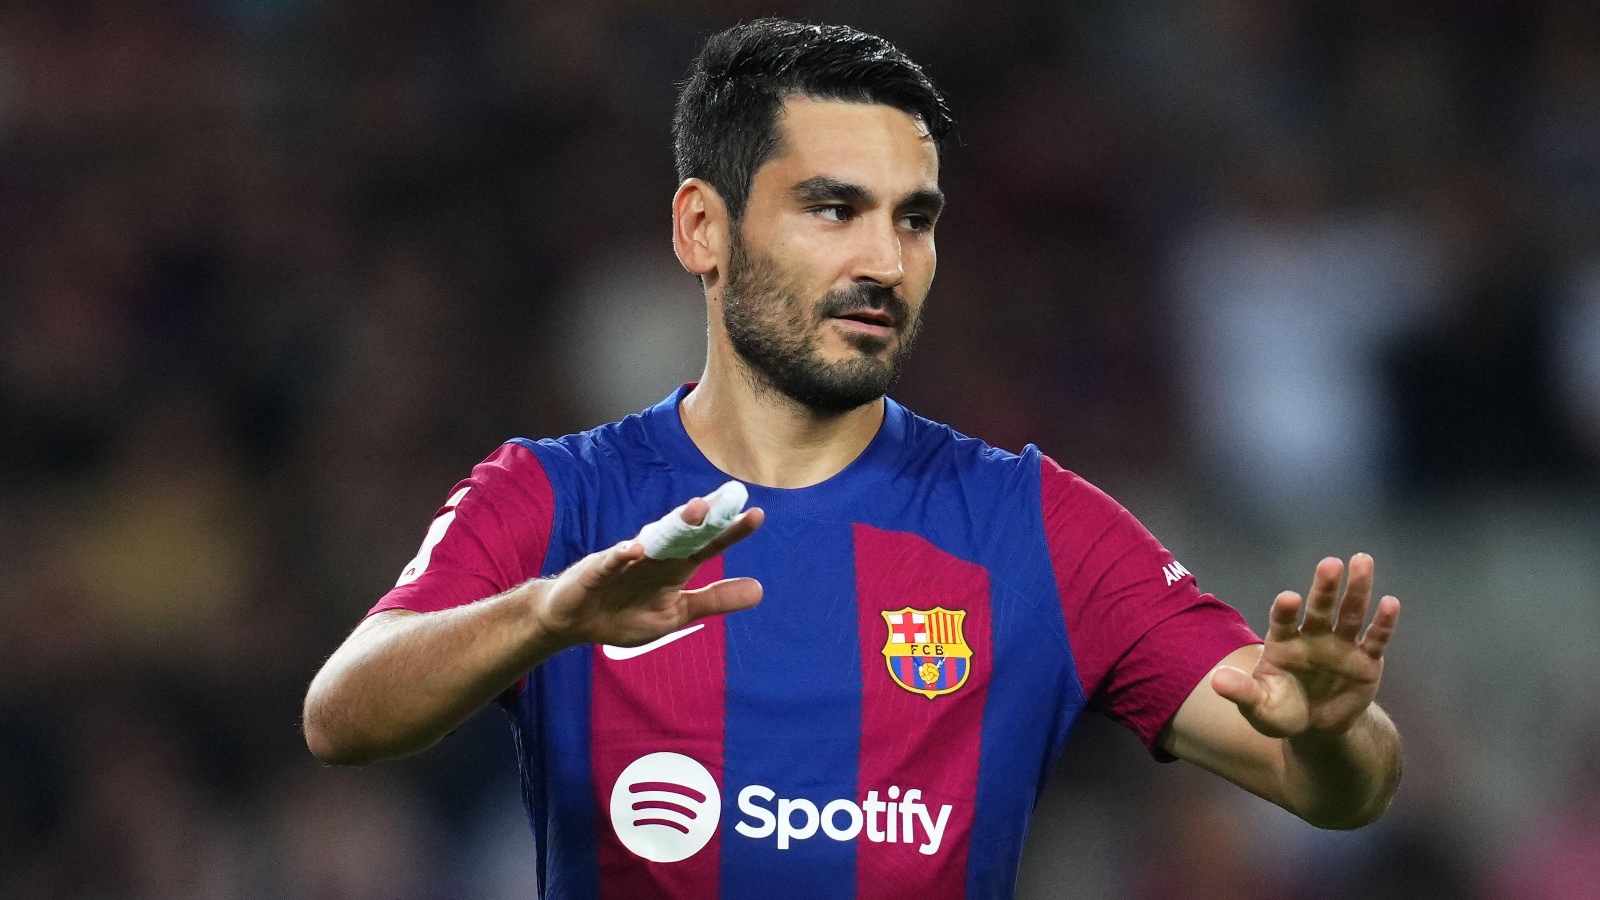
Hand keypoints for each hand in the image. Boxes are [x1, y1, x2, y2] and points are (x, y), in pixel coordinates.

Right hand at [532, 495, 764, 648]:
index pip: (707, 545)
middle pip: (685, 533)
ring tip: (697, 509)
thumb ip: (715, 599)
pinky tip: (635, 549)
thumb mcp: (677, 613)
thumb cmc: (627, 613)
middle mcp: (655, 556)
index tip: (757, 514)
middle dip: (706, 517)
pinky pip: (611, 561)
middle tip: (730, 496)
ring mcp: (625, 561)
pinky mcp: (597, 571)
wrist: (575, 622)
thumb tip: (760, 590)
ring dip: (674, 525)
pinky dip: (621, 555)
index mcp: (675, 566)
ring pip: (653, 539)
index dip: (731, 532)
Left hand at [1211, 554, 1399, 739]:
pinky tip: (1390, 603)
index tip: (1289, 598)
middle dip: (1324, 586)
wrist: (1315, 727)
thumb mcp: (1259, 707)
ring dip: (1357, 589)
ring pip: (1350, 613)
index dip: (1286, 609)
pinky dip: (1384, 622)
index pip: (1283, 619)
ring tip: (1362, 561)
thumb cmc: (1280, 711)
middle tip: (1330, 564)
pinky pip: (1375, 638)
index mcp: (1283, 641)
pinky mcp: (1366, 660)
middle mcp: (1312, 636)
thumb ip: (1242, 692)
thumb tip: (1216, 682)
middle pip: (1319, 607)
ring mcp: (1341, 645)